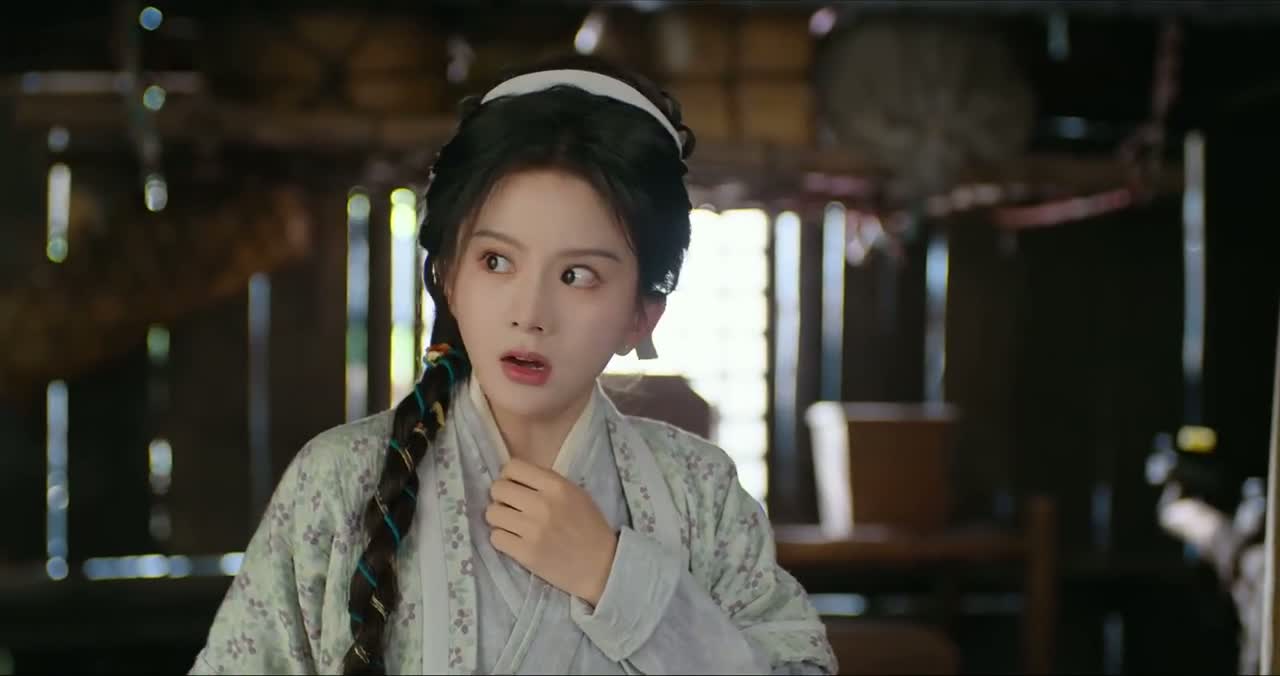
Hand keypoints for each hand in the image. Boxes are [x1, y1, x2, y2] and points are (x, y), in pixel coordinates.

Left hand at [484, 458, 617, 605]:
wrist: (601, 566)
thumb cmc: (589, 527)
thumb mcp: (575, 494)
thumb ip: (546, 482)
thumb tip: (514, 477)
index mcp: (556, 486)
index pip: (513, 467)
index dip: (510, 476)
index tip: (516, 486)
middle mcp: (542, 504)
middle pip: (498, 489)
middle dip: (502, 497)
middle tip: (512, 507)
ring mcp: (532, 530)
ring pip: (492, 513)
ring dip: (500, 518)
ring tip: (513, 525)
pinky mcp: (525, 554)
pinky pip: (496, 537)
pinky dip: (502, 539)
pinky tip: (515, 540)